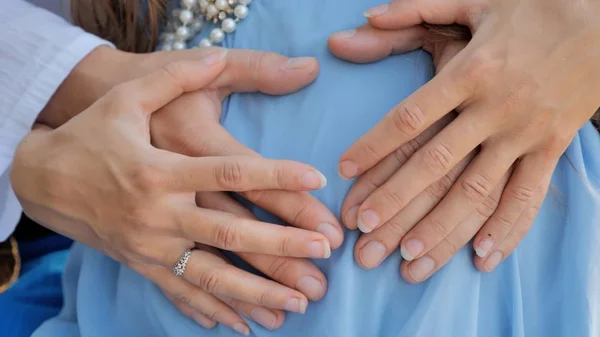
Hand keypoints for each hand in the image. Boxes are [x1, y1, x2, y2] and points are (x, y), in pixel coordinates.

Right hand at [11, 51, 334, 332]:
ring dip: (257, 292)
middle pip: (228, 232)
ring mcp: (150, 247)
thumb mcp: (127, 98)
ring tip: (299, 303)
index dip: (274, 175)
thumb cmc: (92, 136)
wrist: (44, 179)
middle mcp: (157, 214)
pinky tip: (246, 326)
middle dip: (279, 245)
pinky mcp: (143, 265)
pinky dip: (215, 311)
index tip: (316, 179)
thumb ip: (175, 76)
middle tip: (323, 251)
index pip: (228, 172)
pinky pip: (183, 294)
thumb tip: (221, 52)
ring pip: (210, 276)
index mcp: (159, 170)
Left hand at [328, 24, 513, 280]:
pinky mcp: (553, 148)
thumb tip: (359, 20)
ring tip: (411, 260)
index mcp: (469, 72)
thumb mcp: (472, 0)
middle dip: (397, 201)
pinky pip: (529, 196)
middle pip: (437, 164)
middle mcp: (495, 108)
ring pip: (479, 191)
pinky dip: (508, 229)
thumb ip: (413, 10)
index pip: (410, 117)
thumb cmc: (533, 10)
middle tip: (365, 233)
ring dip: (444, 228)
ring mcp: (526, 133)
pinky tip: (482, 258)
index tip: (344, 171)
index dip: (374, 146)